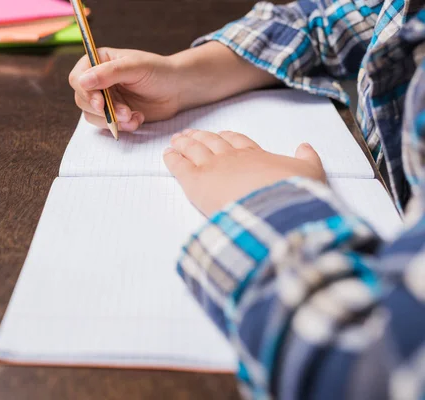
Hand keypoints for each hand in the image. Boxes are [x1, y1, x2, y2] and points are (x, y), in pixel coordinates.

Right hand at [69, 48, 181, 131]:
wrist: (176, 89)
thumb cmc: (158, 71)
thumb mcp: (135, 67)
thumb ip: (109, 73)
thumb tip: (83, 81)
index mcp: (99, 62)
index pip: (78, 78)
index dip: (85, 93)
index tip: (100, 103)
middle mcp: (98, 80)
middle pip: (82, 100)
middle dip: (104, 110)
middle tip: (125, 112)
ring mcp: (105, 98)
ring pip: (92, 116)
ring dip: (113, 120)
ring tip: (133, 116)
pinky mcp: (113, 114)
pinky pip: (107, 125)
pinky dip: (122, 126)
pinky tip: (137, 119)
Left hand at [163, 129, 325, 216]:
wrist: (277, 207)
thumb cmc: (293, 193)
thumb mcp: (310, 173)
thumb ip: (308, 159)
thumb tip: (305, 146)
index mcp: (255, 155)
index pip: (237, 141)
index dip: (228, 138)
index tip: (222, 135)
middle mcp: (232, 157)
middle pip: (212, 142)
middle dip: (201, 137)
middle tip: (191, 134)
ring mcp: (213, 167)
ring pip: (194, 149)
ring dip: (184, 143)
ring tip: (176, 140)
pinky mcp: (196, 182)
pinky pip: (180, 166)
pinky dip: (172, 159)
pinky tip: (167, 154)